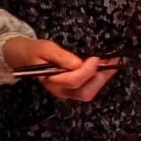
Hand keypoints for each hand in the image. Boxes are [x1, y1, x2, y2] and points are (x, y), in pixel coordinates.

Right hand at [3, 37, 117, 101]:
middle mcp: (61, 91)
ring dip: (103, 78)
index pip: (73, 81)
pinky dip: (100, 78)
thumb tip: (79, 63)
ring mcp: (68, 92)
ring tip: (113, 63)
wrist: (27, 57)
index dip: (87, 70)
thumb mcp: (45, 49)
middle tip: (111, 62)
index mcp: (51, 82)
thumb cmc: (35, 52)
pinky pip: (90, 88)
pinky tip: (107, 66)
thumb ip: (61, 57)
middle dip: (100, 78)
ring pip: (89, 92)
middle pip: (85, 92)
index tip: (96, 58)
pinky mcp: (74, 89)